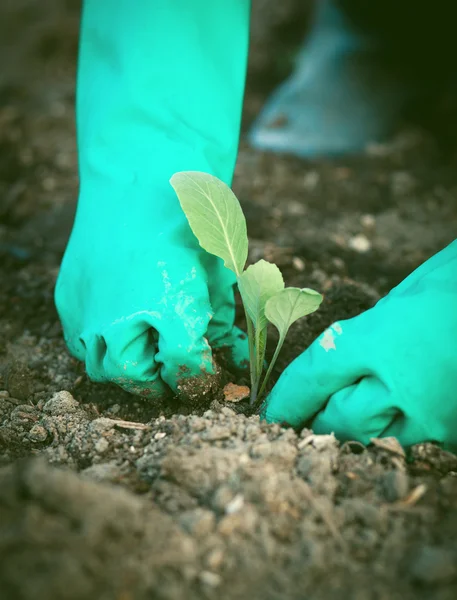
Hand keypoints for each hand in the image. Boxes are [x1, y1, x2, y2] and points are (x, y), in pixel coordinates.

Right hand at [55, 178, 246, 398]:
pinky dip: (100, 346)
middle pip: (135, 378)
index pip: (184, 368)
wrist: (144, 177)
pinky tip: (119, 332)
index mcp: (171, 308)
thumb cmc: (190, 224)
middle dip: (159, 385)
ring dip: (126, 372)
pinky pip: (79, 340)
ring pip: (101, 367)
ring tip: (146, 361)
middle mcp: (122, 316)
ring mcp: (89, 307)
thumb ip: (220, 323)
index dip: (198, 379)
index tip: (204, 377)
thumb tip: (229, 353)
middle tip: (173, 380)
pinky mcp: (69, 296)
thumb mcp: (217, 276)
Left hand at [264, 241, 456, 450]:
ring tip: (337, 429)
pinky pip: (410, 446)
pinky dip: (391, 438)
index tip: (270, 414)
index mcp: (379, 340)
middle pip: (335, 420)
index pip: (312, 379)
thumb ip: (362, 337)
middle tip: (298, 425)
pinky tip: (387, 424)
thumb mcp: (398, 301)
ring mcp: (433, 415)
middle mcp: (402, 384)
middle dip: (312, 423)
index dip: (285, 401)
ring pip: (370, 441)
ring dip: (349, 436)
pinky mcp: (456, 433)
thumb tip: (331, 364)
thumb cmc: (453, 281)